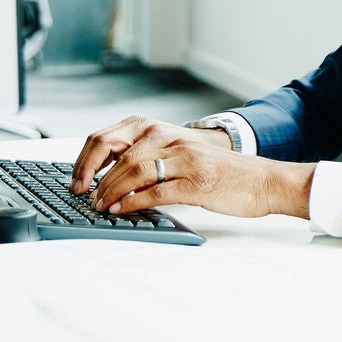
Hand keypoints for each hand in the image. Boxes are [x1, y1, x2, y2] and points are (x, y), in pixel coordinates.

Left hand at [70, 115, 312, 219]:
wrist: (264, 181)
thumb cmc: (223, 172)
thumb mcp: (184, 155)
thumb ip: (153, 158)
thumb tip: (113, 177)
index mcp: (166, 131)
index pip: (112, 136)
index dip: (87, 158)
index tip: (77, 179)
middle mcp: (174, 140)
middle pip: (119, 152)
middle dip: (93, 176)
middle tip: (84, 195)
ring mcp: (186, 160)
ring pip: (133, 170)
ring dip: (110, 191)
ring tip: (100, 206)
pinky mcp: (197, 183)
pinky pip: (156, 191)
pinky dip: (133, 202)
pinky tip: (121, 209)